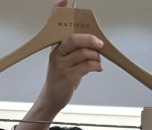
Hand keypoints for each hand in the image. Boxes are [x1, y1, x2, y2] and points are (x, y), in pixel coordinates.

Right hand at [17, 0, 103, 129]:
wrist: (52, 98)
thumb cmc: (61, 77)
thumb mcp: (64, 60)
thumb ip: (75, 48)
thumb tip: (92, 38)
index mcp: (55, 47)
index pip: (56, 25)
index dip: (59, 11)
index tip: (66, 0)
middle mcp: (56, 54)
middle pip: (74, 39)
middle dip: (90, 39)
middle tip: (100, 44)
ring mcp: (61, 66)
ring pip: (84, 53)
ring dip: (96, 57)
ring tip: (98, 62)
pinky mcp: (68, 77)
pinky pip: (87, 66)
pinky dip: (96, 66)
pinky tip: (98, 68)